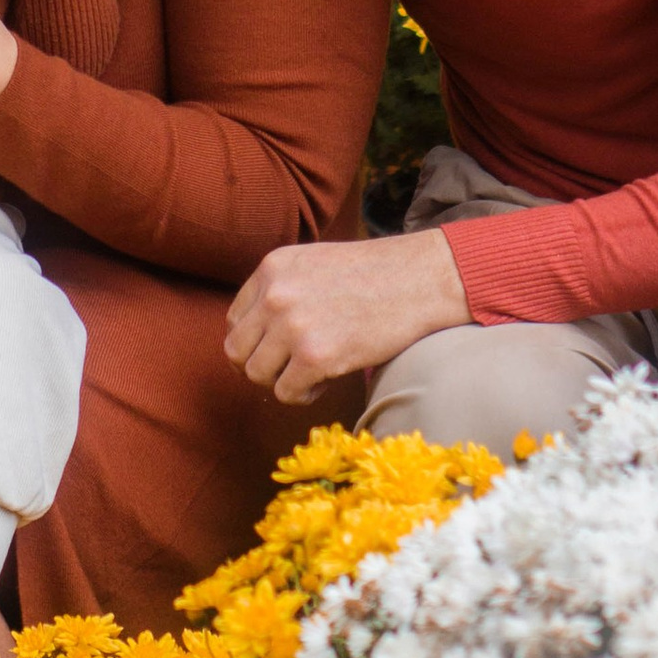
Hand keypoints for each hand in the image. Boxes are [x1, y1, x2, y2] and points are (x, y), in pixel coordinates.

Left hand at [225, 228, 472, 404]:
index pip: (235, 320)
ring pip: (258, 375)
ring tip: (313, 372)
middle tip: (288, 370)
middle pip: (237, 351)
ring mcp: (294, 326)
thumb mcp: (315, 264)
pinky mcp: (316, 356)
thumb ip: (282, 289)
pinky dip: (304, 394)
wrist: (421, 279)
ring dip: (283, 380)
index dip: (253, 343)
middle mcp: (276, 295)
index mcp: (273, 268)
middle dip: (261, 366)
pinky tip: (327, 379)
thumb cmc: (375, 275)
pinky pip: (286, 392)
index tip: (274, 353)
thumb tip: (257, 334)